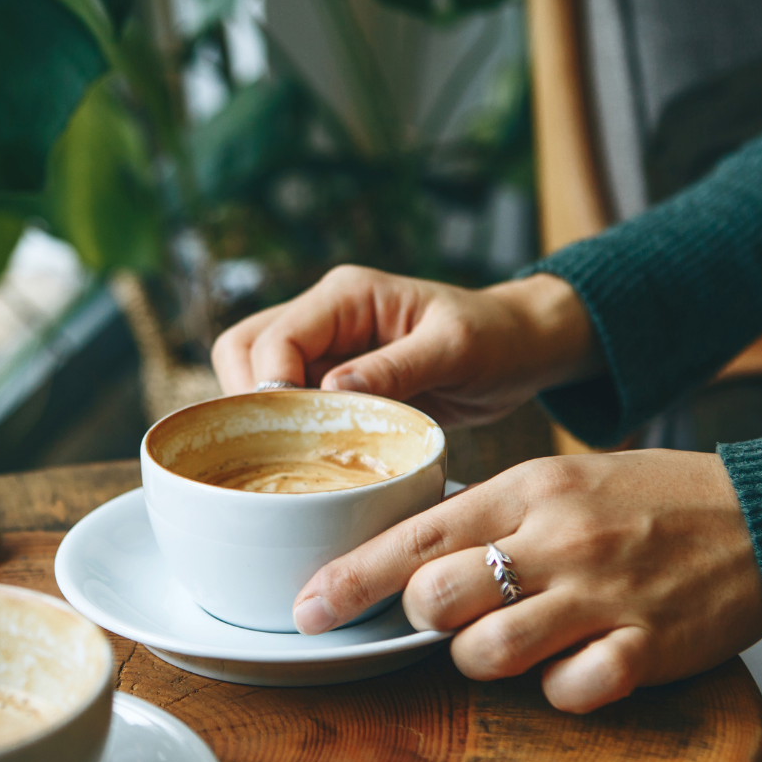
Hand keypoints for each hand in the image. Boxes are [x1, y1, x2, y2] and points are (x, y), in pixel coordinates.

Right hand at [212, 267, 600, 427]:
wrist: (519, 349)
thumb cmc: (495, 338)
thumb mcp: (455, 349)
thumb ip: (395, 368)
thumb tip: (331, 392)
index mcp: (345, 295)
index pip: (274, 339)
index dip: (268, 389)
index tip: (288, 436)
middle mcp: (323, 316)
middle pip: (242, 352)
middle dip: (246, 402)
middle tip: (274, 456)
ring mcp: (323, 349)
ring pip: (254, 379)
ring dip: (260, 420)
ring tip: (287, 464)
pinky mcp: (330, 382)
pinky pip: (286, 405)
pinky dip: (285, 434)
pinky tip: (306, 467)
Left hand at [291, 450, 761, 712]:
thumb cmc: (648, 500)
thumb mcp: (561, 481)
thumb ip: (488, 515)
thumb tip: (405, 559)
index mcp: (528, 490)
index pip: (414, 537)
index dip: (350, 580)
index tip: (306, 611)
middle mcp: (558, 539)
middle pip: (437, 599)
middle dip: (425, 620)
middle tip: (450, 616)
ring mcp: (603, 595)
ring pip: (488, 653)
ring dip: (483, 660)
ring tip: (516, 639)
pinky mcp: (647, 648)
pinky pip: (567, 693)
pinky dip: (559, 690)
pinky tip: (580, 664)